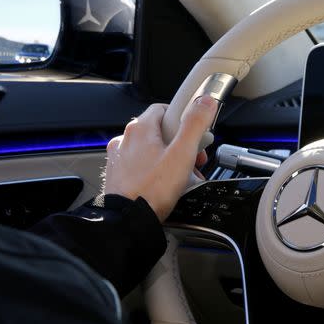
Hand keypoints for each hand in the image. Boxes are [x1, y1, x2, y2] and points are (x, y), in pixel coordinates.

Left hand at [103, 96, 217, 221]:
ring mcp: (120, 159)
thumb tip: (205, 102)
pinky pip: (142, 167)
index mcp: (140, 129)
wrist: (128, 221)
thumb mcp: (182, 154)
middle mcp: (126, 140)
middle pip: (160, 132)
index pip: (165, 109)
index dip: (184, 120)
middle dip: (181, 145)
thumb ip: (195, 125)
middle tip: (194, 160)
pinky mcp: (119, 176)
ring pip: (151, 151)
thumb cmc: (151, 190)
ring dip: (170, 160)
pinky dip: (156, 172)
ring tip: (183, 177)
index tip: (196, 134)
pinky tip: (167, 186)